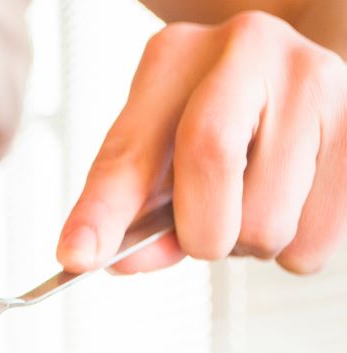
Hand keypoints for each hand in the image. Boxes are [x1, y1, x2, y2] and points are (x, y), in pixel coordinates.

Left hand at [58, 11, 346, 274]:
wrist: (291, 79)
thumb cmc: (207, 122)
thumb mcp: (155, 152)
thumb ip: (131, 210)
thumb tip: (118, 261)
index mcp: (175, 57)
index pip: (130, 147)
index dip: (100, 211)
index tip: (76, 256)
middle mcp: (248, 50)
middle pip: (210, 160)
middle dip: (196, 231)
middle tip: (202, 235)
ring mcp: (316, 80)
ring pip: (267, 222)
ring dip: (246, 245)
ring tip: (248, 205)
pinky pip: (313, 242)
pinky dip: (291, 249)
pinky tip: (288, 203)